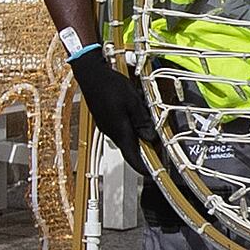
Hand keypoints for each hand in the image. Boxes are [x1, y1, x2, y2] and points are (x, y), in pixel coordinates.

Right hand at [67, 45, 162, 179]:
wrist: (91, 75)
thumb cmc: (110, 86)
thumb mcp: (133, 101)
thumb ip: (143, 120)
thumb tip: (150, 137)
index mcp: (119, 131)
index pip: (132, 157)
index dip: (143, 168)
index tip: (153, 174)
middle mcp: (112, 132)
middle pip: (130, 149)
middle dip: (144, 152)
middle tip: (158, 149)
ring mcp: (107, 126)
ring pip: (126, 138)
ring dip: (138, 139)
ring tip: (150, 130)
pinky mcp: (105, 119)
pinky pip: (120, 129)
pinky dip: (131, 129)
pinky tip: (137, 118)